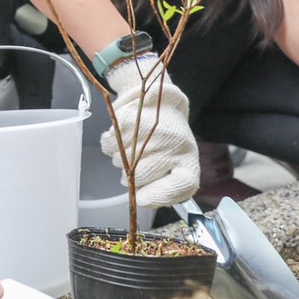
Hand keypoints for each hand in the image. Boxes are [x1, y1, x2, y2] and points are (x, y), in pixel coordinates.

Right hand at [99, 55, 199, 206]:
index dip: (160, 196)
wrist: (163, 99)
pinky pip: (110, 146)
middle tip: (134, 168)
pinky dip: (110, 146)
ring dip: (121, 160)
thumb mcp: (176, 162)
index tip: (141, 198)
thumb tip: (142, 199)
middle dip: (132, 178)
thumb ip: (165, 184)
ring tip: (131, 148)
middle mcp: (174, 144)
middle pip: (143, 176)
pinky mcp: (132, 119)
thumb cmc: (170, 138)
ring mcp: (151, 131)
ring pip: (122, 162)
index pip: (183, 184)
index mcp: (189, 158)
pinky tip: (121, 139)